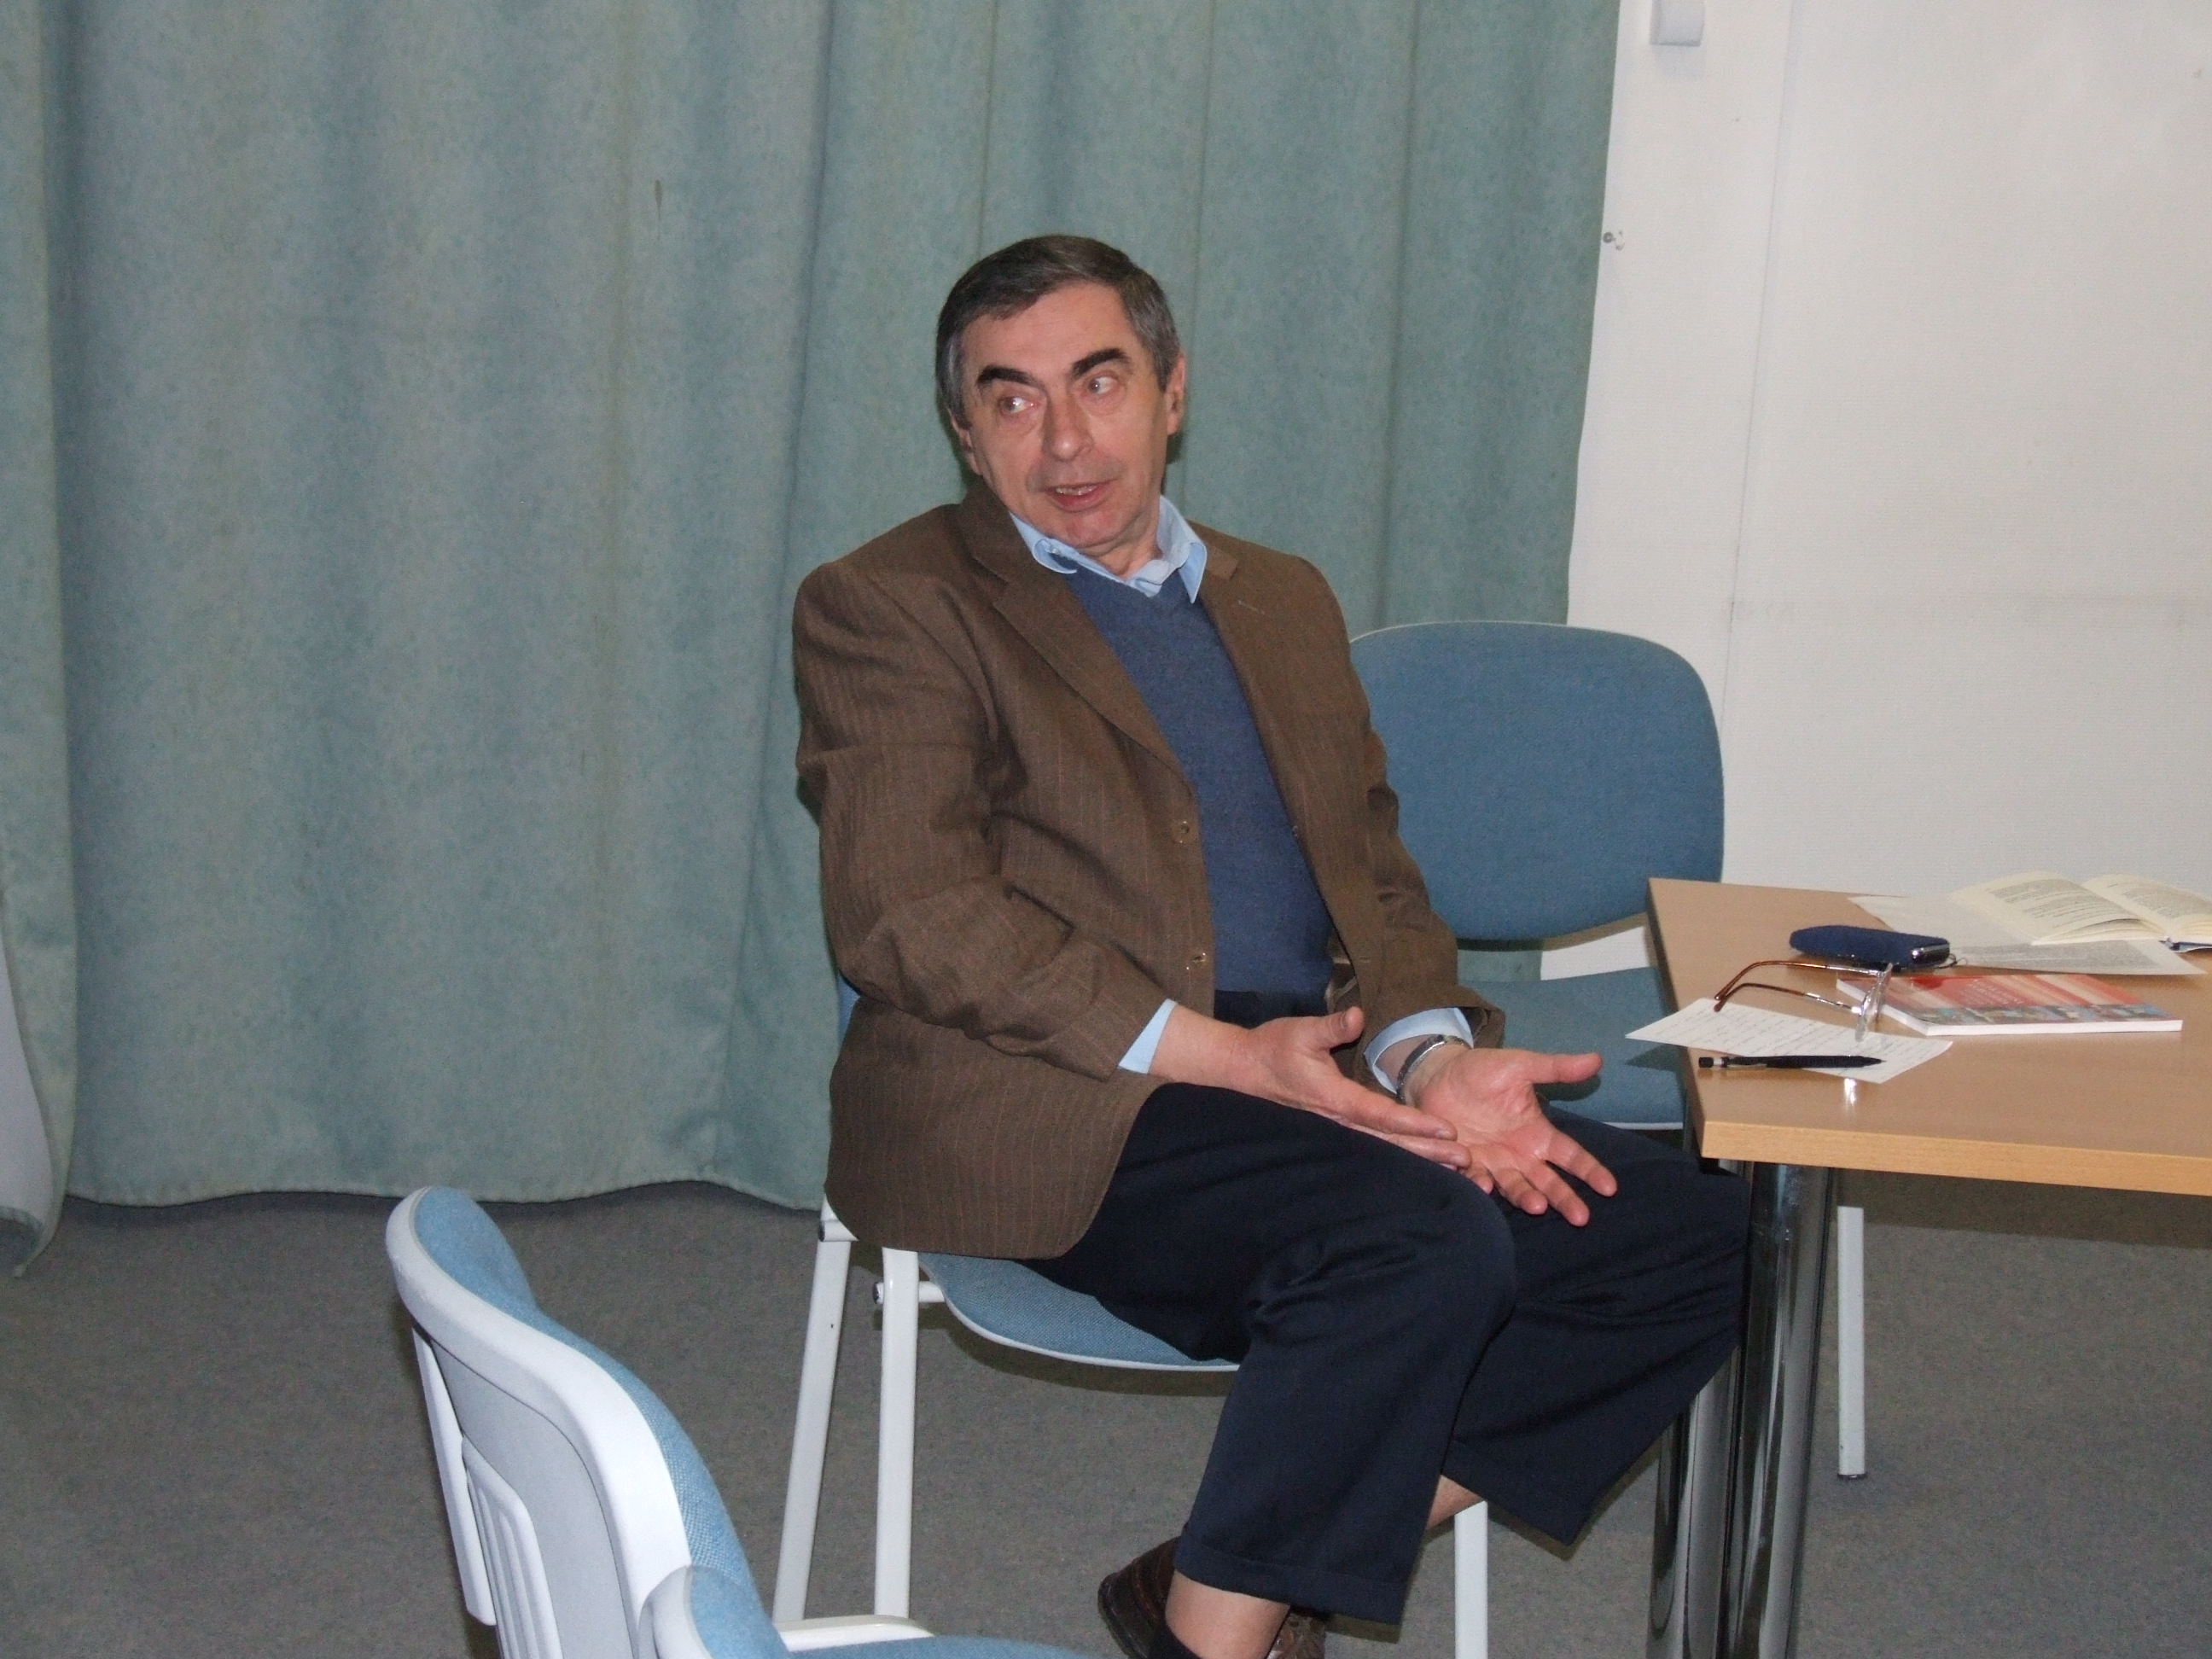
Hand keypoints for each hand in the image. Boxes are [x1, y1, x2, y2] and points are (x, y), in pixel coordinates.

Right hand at [1150, 1005, 1470, 1169]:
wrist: (1241, 1071)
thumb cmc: (1272, 1048)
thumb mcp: (1300, 1030)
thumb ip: (1331, 1025)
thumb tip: (1358, 1014)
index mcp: (1333, 1098)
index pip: (1381, 1114)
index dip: (1414, 1123)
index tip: (1446, 1130)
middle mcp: (1338, 1121)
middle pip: (1390, 1142)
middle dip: (1428, 1151)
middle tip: (1466, 1160)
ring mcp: (1336, 1130)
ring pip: (1384, 1150)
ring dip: (1420, 1158)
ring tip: (1457, 1167)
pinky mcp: (1336, 1130)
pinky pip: (1373, 1147)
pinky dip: (1401, 1155)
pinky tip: (1424, 1162)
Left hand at [1405, 1045, 1614, 1222]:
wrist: (1437, 1074)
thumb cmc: (1482, 1071)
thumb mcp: (1521, 1065)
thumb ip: (1556, 1068)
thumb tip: (1597, 1060)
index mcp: (1536, 1133)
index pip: (1569, 1155)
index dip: (1589, 1170)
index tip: (1610, 1187)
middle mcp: (1518, 1154)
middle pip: (1547, 1182)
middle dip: (1564, 1199)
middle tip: (1581, 1218)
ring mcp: (1492, 1162)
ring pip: (1515, 1186)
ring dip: (1527, 1197)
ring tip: (1537, 1206)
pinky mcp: (1464, 1163)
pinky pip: (1474, 1178)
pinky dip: (1480, 1184)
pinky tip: (1485, 1187)